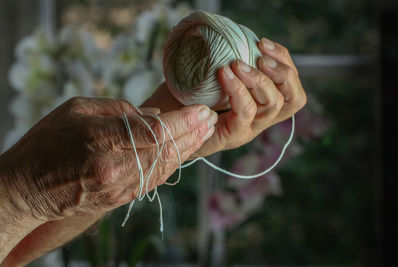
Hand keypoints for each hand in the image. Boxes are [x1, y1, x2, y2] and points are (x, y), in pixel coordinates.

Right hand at [0, 97, 216, 221]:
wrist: (27, 188)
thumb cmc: (47, 143)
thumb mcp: (76, 110)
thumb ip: (118, 110)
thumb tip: (154, 115)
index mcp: (103, 142)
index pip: (155, 132)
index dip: (184, 122)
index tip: (202, 111)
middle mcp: (116, 169)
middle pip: (167, 150)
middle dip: (194, 133)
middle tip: (211, 118)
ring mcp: (120, 187)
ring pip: (165, 167)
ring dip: (188, 149)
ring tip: (205, 132)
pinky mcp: (121, 199)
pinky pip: (155, 179)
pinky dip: (173, 164)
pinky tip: (185, 152)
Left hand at [143, 38, 305, 157]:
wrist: (165, 127)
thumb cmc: (186, 99)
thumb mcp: (211, 77)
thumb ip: (227, 63)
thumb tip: (230, 37)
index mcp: (261, 105)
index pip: (291, 88)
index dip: (286, 63)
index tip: (263, 43)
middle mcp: (260, 119)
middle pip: (294, 99)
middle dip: (282, 72)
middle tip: (259, 54)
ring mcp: (248, 129)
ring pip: (273, 105)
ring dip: (259, 79)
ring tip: (237, 64)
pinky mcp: (232, 136)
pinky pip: (246, 112)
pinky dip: (238, 90)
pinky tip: (224, 74)